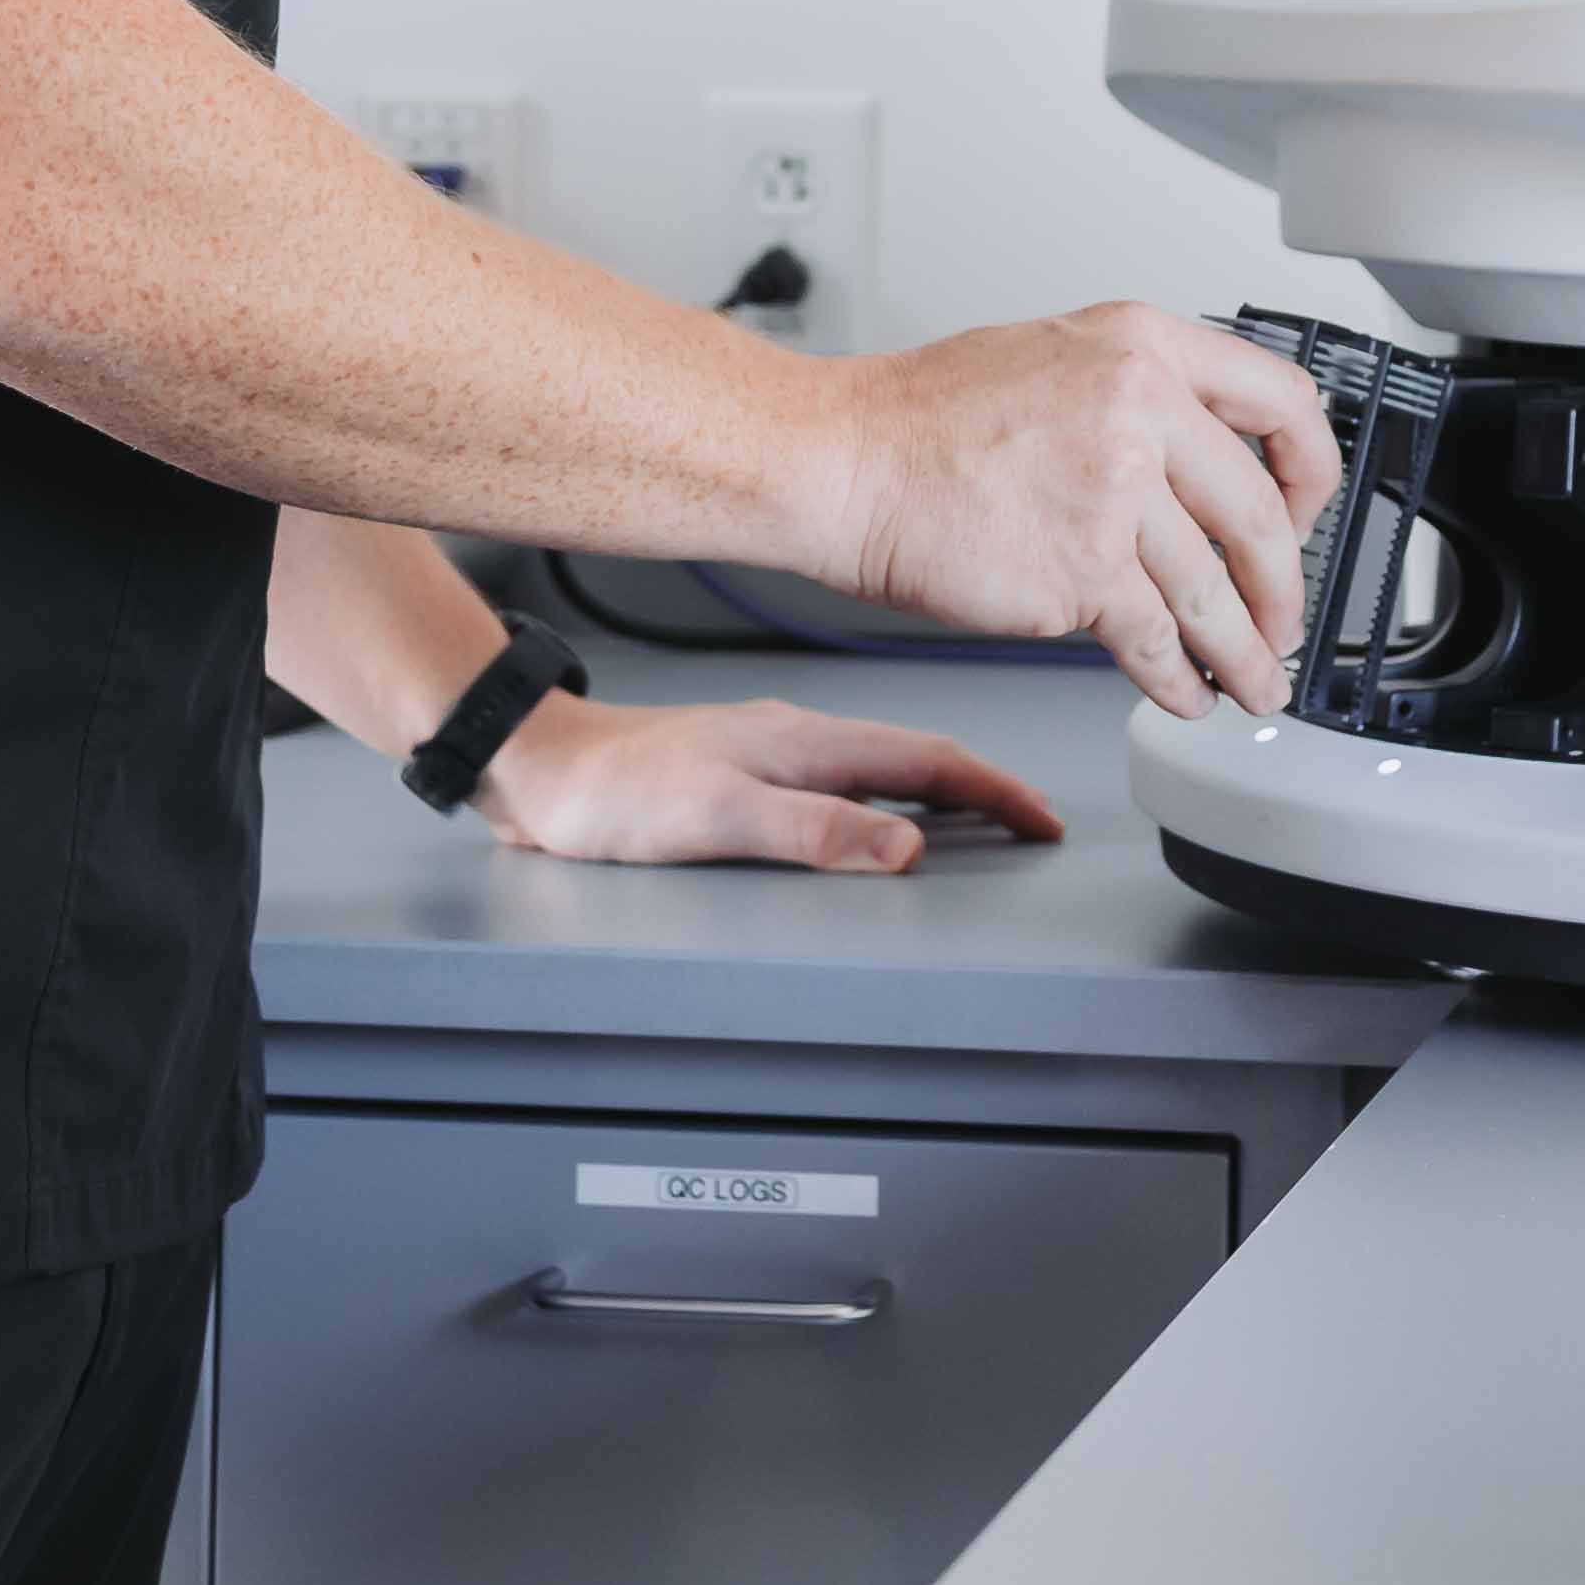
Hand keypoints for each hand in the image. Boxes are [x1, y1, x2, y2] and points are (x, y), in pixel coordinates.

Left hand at [478, 692, 1064, 873]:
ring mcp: (771, 751)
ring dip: (939, 791)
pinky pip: (842, 780)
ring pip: (881, 766)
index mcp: (807, 742)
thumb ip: (815, 829)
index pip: (931, 760)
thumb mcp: (718, 817)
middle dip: (985, 789)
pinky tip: (872, 817)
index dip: (997, 791)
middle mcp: (798, 738)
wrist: (541, 769)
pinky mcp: (742, 771)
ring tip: (978, 821)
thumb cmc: (613, 793)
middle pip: (917, 757)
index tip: (1043, 820)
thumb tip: (905, 847)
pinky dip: (884, 798)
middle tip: (1032, 823)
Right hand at [798, 308, 1340, 719]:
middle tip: (1284, 622)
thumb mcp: (1055, 357)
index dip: (1312, 472)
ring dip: (1244, 652)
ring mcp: (1114, 492)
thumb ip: (1140, 396)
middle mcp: (1141, 409)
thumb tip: (1205, 461)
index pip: (1283, 401)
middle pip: (1259, 515)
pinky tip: (1186, 692)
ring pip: (1214, 592)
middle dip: (1284, 589)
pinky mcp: (1079, 572)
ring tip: (1254, 680)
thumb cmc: (921, 420)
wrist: (842, 462)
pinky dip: (1180, 679)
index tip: (1306, 514)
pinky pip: (1156, 640)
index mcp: (1143, 345)